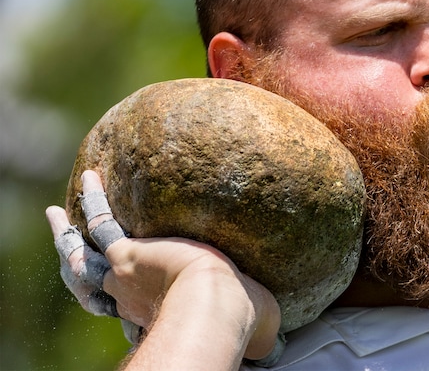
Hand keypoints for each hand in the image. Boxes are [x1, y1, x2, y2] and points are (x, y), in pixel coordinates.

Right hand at [47, 170, 280, 366]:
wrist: (216, 308)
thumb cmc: (238, 324)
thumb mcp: (247, 331)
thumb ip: (257, 335)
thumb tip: (275, 348)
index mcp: (155, 318)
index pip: (129, 315)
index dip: (123, 310)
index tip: (127, 308)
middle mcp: (130, 301)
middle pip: (89, 288)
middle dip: (75, 272)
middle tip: (67, 253)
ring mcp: (124, 278)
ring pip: (81, 257)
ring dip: (65, 235)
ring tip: (55, 214)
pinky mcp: (128, 254)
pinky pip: (103, 222)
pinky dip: (94, 199)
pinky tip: (91, 176)